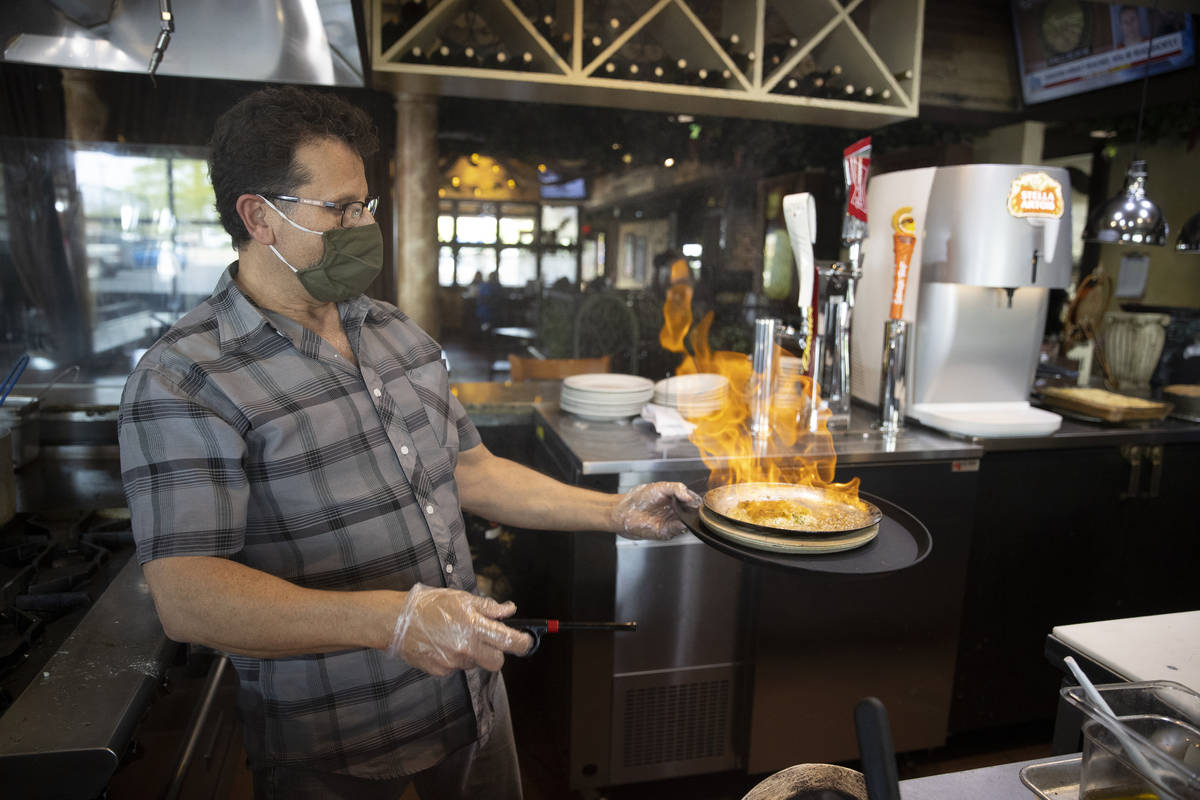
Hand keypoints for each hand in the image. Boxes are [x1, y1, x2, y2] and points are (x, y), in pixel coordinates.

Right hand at [387, 584, 533, 675]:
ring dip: (473, 653)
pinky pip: (457, 667)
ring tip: (455, 635)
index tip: (526, 640)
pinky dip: (455, 657)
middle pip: (497, 662)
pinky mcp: (441, 671)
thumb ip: (488, 607)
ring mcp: (453, 662)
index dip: (523, 643)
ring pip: (475, 663)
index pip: (510, 642)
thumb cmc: (430, 605)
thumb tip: (509, 610)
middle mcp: (466, 649)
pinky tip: (443, 644)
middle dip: (497, 652)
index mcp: (475, 627)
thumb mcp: (462, 598)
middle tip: (488, 639)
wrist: (397, 621)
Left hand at [611, 482, 700, 540]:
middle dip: (694, 511)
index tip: (698, 500)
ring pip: (687, 523)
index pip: (692, 501)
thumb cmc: (640, 498)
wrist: (624, 510)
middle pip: (691, 513)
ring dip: (689, 519)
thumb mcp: (661, 487)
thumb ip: (677, 488)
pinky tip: (680, 520)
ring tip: (686, 512)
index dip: (695, 500)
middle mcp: (675, 513)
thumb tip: (689, 497)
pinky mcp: (665, 532)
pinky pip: (676, 530)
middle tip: (694, 507)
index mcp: (676, 501)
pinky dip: (680, 526)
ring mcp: (670, 523)